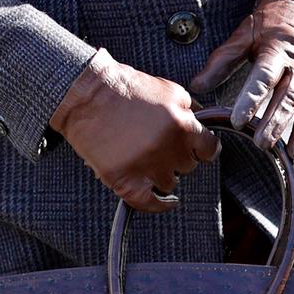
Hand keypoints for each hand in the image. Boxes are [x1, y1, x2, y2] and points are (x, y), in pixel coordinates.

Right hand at [50, 51, 216, 212]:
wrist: (85, 95)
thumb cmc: (124, 88)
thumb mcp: (168, 89)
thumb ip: (189, 110)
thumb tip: (202, 125)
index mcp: (181, 124)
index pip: (209, 149)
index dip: (204, 149)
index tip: (199, 151)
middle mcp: (166, 148)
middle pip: (188, 167)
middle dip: (178, 157)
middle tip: (163, 148)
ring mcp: (145, 165)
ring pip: (169, 183)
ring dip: (163, 175)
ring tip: (151, 163)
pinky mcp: (123, 178)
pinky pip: (149, 203)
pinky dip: (158, 204)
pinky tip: (164, 201)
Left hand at [191, 0, 293, 165]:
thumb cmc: (272, 24)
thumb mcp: (246, 35)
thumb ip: (222, 61)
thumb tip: (196, 87)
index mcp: (277, 51)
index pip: (264, 77)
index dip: (252, 99)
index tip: (238, 120)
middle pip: (290, 97)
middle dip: (277, 121)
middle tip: (261, 143)